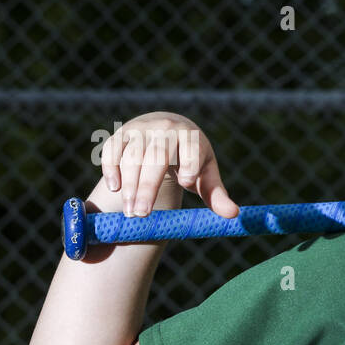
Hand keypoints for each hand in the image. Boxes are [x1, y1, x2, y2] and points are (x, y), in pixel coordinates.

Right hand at [99, 111, 238, 218]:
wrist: (169, 130)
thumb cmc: (192, 159)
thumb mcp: (207, 174)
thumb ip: (217, 195)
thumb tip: (234, 215)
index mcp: (192, 138)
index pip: (192, 151)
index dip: (190, 166)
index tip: (186, 183)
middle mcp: (166, 130)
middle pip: (156, 157)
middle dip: (147, 187)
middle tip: (141, 215)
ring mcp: (142, 130)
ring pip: (132, 156)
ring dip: (129, 185)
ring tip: (131, 212)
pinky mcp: (122, 133)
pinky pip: (112, 150)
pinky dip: (110, 168)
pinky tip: (115, 188)